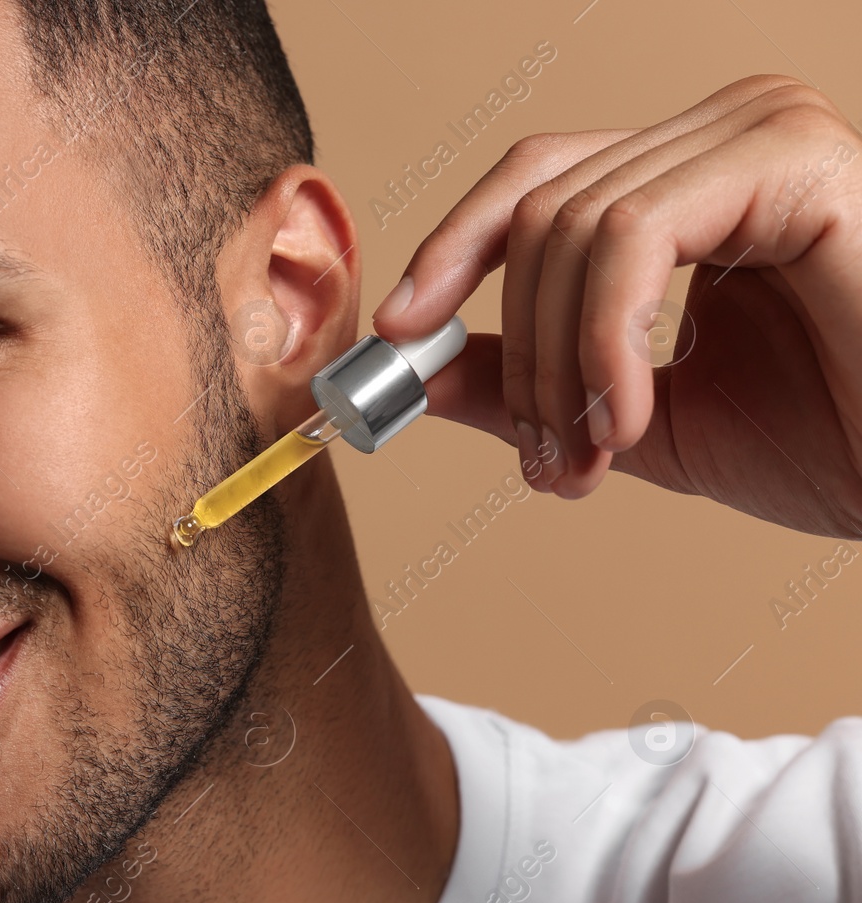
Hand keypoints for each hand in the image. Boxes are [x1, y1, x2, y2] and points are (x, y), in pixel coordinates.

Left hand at [372, 75, 861, 538]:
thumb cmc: (826, 439)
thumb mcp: (630, 415)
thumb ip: (528, 381)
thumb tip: (418, 367)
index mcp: (691, 178)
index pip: (533, 185)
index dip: (451, 252)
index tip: (396, 335)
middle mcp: (726, 133)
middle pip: (539, 210)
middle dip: (517, 353)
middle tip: (540, 457)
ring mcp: (762, 132)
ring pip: (572, 227)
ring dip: (558, 366)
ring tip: (588, 455)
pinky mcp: (796, 160)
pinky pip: (633, 237)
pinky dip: (603, 342)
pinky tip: (627, 417)